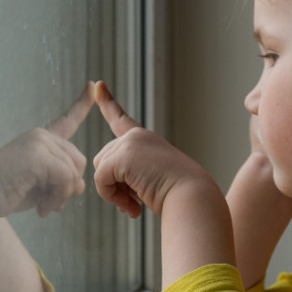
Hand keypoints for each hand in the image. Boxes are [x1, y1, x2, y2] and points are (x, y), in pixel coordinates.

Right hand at [0, 83, 94, 217]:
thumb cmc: (5, 193)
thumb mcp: (39, 185)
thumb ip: (61, 181)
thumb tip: (79, 186)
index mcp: (39, 139)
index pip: (66, 120)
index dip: (81, 105)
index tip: (92, 85)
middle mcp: (40, 135)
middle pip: (78, 161)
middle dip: (68, 187)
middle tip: (50, 204)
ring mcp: (39, 142)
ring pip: (74, 171)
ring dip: (62, 195)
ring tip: (43, 207)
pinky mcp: (39, 155)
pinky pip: (66, 179)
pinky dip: (58, 198)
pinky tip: (42, 208)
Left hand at [93, 81, 235, 284]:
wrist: (193, 198)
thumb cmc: (178, 197)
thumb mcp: (150, 181)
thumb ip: (128, 177)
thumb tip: (108, 187)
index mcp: (145, 140)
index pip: (120, 119)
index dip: (107, 102)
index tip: (98, 85)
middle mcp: (136, 136)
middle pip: (103, 161)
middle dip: (113, 185)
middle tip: (134, 204)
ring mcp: (129, 143)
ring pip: (100, 171)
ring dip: (113, 193)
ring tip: (136, 205)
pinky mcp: (123, 156)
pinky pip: (101, 180)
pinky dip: (111, 197)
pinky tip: (133, 207)